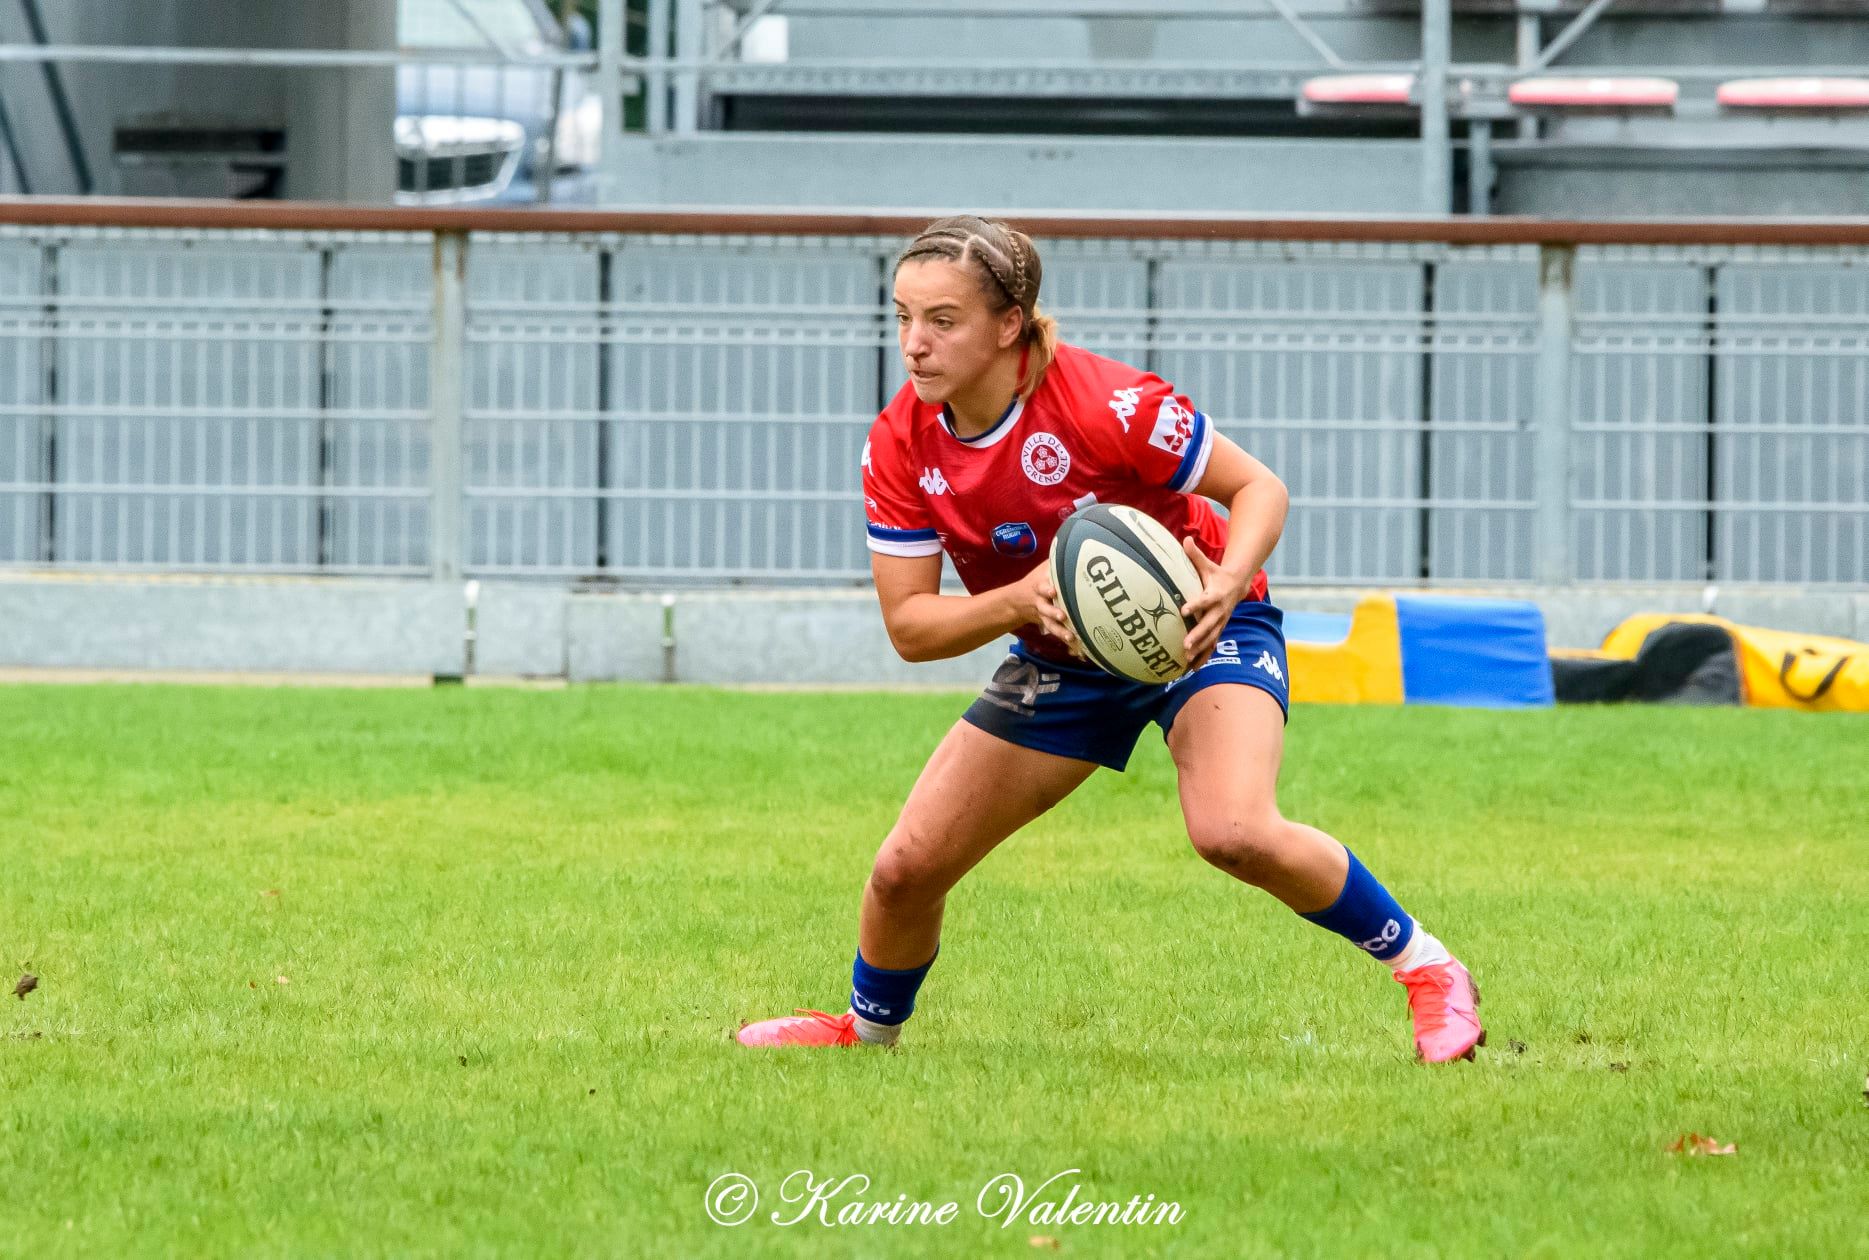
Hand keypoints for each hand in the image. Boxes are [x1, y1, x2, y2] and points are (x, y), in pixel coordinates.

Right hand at [1012, 562, 1085, 659]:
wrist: (1017, 600)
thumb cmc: (1037, 580)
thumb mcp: (1044, 568)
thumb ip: (1057, 560)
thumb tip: (1075, 544)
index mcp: (1039, 586)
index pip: (1042, 586)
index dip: (1047, 588)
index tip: (1053, 590)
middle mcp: (1040, 601)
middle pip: (1045, 608)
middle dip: (1053, 612)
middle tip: (1062, 616)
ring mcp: (1043, 615)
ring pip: (1050, 624)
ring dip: (1059, 631)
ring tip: (1070, 637)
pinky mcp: (1048, 624)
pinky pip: (1056, 632)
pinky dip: (1064, 638)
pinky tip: (1075, 645)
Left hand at [1179, 538, 1251, 667]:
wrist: (1238, 584)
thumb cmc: (1217, 573)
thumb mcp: (1208, 564)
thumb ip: (1195, 555)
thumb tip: (1186, 539)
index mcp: (1215, 594)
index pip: (1204, 600)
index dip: (1195, 605)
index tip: (1183, 610)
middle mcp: (1219, 611)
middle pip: (1208, 625)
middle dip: (1197, 636)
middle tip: (1185, 645)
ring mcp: (1221, 622)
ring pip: (1211, 639)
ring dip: (1200, 651)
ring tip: (1186, 662)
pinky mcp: (1220, 629)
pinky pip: (1212, 646)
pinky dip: (1204, 657)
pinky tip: (1193, 670)